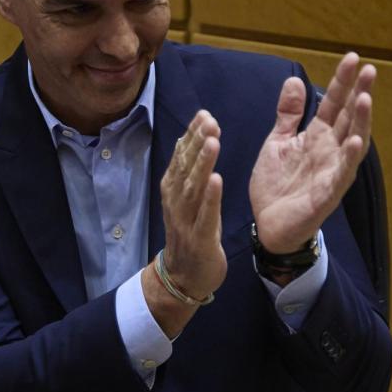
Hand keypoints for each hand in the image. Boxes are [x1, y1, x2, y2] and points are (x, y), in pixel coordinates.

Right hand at [143, 110, 226, 335]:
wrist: (182, 278)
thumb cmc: (189, 234)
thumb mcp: (187, 199)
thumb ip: (189, 171)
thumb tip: (193, 137)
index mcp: (174, 189)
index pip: (182, 157)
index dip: (192, 135)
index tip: (204, 113)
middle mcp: (176, 201)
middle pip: (186, 167)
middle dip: (197, 142)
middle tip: (209, 119)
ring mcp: (186, 220)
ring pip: (194, 187)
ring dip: (202, 163)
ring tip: (213, 141)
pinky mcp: (200, 238)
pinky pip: (205, 215)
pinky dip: (211, 197)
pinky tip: (217, 180)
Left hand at [249, 52, 374, 253]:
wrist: (267, 225)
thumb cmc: (277, 185)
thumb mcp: (278, 142)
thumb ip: (289, 114)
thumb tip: (296, 80)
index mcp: (318, 137)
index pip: (334, 104)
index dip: (342, 82)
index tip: (351, 57)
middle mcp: (330, 152)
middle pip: (349, 119)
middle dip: (359, 95)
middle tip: (369, 69)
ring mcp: (331, 173)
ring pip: (352, 144)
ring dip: (361, 122)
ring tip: (366, 99)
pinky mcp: (326, 196)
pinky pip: (341, 176)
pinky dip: (348, 159)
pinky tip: (354, 142)